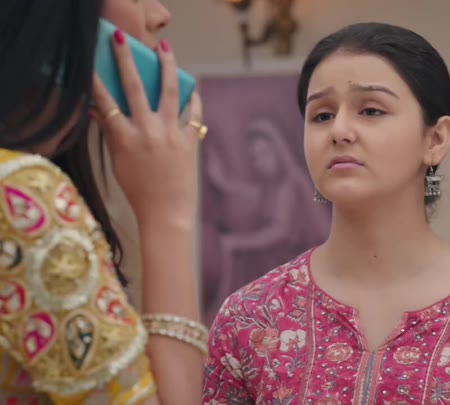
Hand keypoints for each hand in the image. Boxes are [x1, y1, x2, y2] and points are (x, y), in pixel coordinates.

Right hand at [91, 31, 203, 226]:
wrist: (167, 212)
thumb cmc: (139, 190)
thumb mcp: (118, 162)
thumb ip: (113, 135)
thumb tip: (101, 113)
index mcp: (124, 138)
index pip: (105, 102)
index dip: (96, 80)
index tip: (91, 63)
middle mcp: (147, 131)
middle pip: (135, 87)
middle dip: (127, 59)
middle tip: (122, 40)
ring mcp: (170, 134)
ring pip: (169, 91)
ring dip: (167, 66)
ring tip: (165, 48)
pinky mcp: (190, 140)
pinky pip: (193, 112)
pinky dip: (192, 98)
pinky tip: (191, 88)